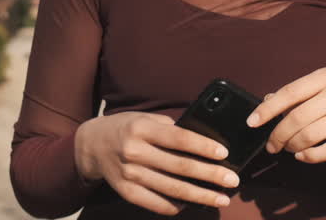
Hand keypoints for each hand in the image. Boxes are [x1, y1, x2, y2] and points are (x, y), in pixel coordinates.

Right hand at [75, 111, 239, 214]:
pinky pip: (157, 203)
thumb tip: (205, 141)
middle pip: (179, 167)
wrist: (92, 145)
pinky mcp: (126, 192)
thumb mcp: (146, 119)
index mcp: (142, 129)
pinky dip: (178, 206)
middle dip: (210, 175)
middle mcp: (134, 152)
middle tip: (232, 181)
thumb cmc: (127, 128)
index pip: (179, 139)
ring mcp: (129, 174)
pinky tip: (194, 204)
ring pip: (172, 189)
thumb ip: (171, 128)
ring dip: (200, 196)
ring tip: (221, 198)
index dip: (203, 147)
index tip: (224, 153)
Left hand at [246, 66, 325, 163]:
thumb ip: (300, 94)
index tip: (252, 122)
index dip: (268, 109)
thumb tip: (267, 100)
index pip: (290, 92)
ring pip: (311, 134)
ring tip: (289, 149)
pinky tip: (303, 156)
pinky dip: (310, 156)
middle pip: (298, 117)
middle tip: (272, 145)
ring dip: (293, 146)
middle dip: (279, 135)